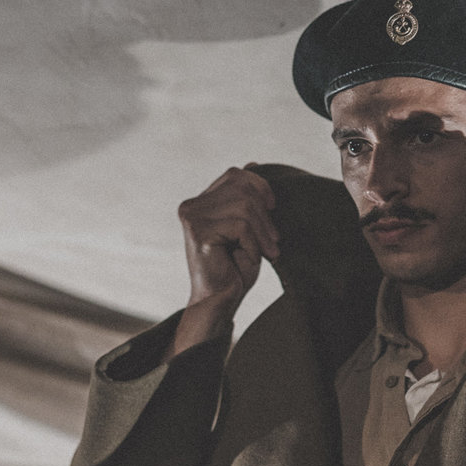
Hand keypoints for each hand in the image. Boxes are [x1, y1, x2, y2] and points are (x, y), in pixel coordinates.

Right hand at [168, 165, 279, 357]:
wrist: (221, 301)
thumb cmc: (235, 267)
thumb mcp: (247, 226)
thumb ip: (246, 198)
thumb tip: (252, 163)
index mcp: (200, 201)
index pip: (235, 174)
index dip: (260, 186)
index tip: (273, 208)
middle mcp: (191, 206)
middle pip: (242, 187)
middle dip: (265, 213)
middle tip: (273, 240)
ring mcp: (192, 218)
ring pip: (244, 206)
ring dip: (262, 232)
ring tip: (267, 251)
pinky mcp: (199, 233)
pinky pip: (240, 226)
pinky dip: (253, 243)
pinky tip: (250, 258)